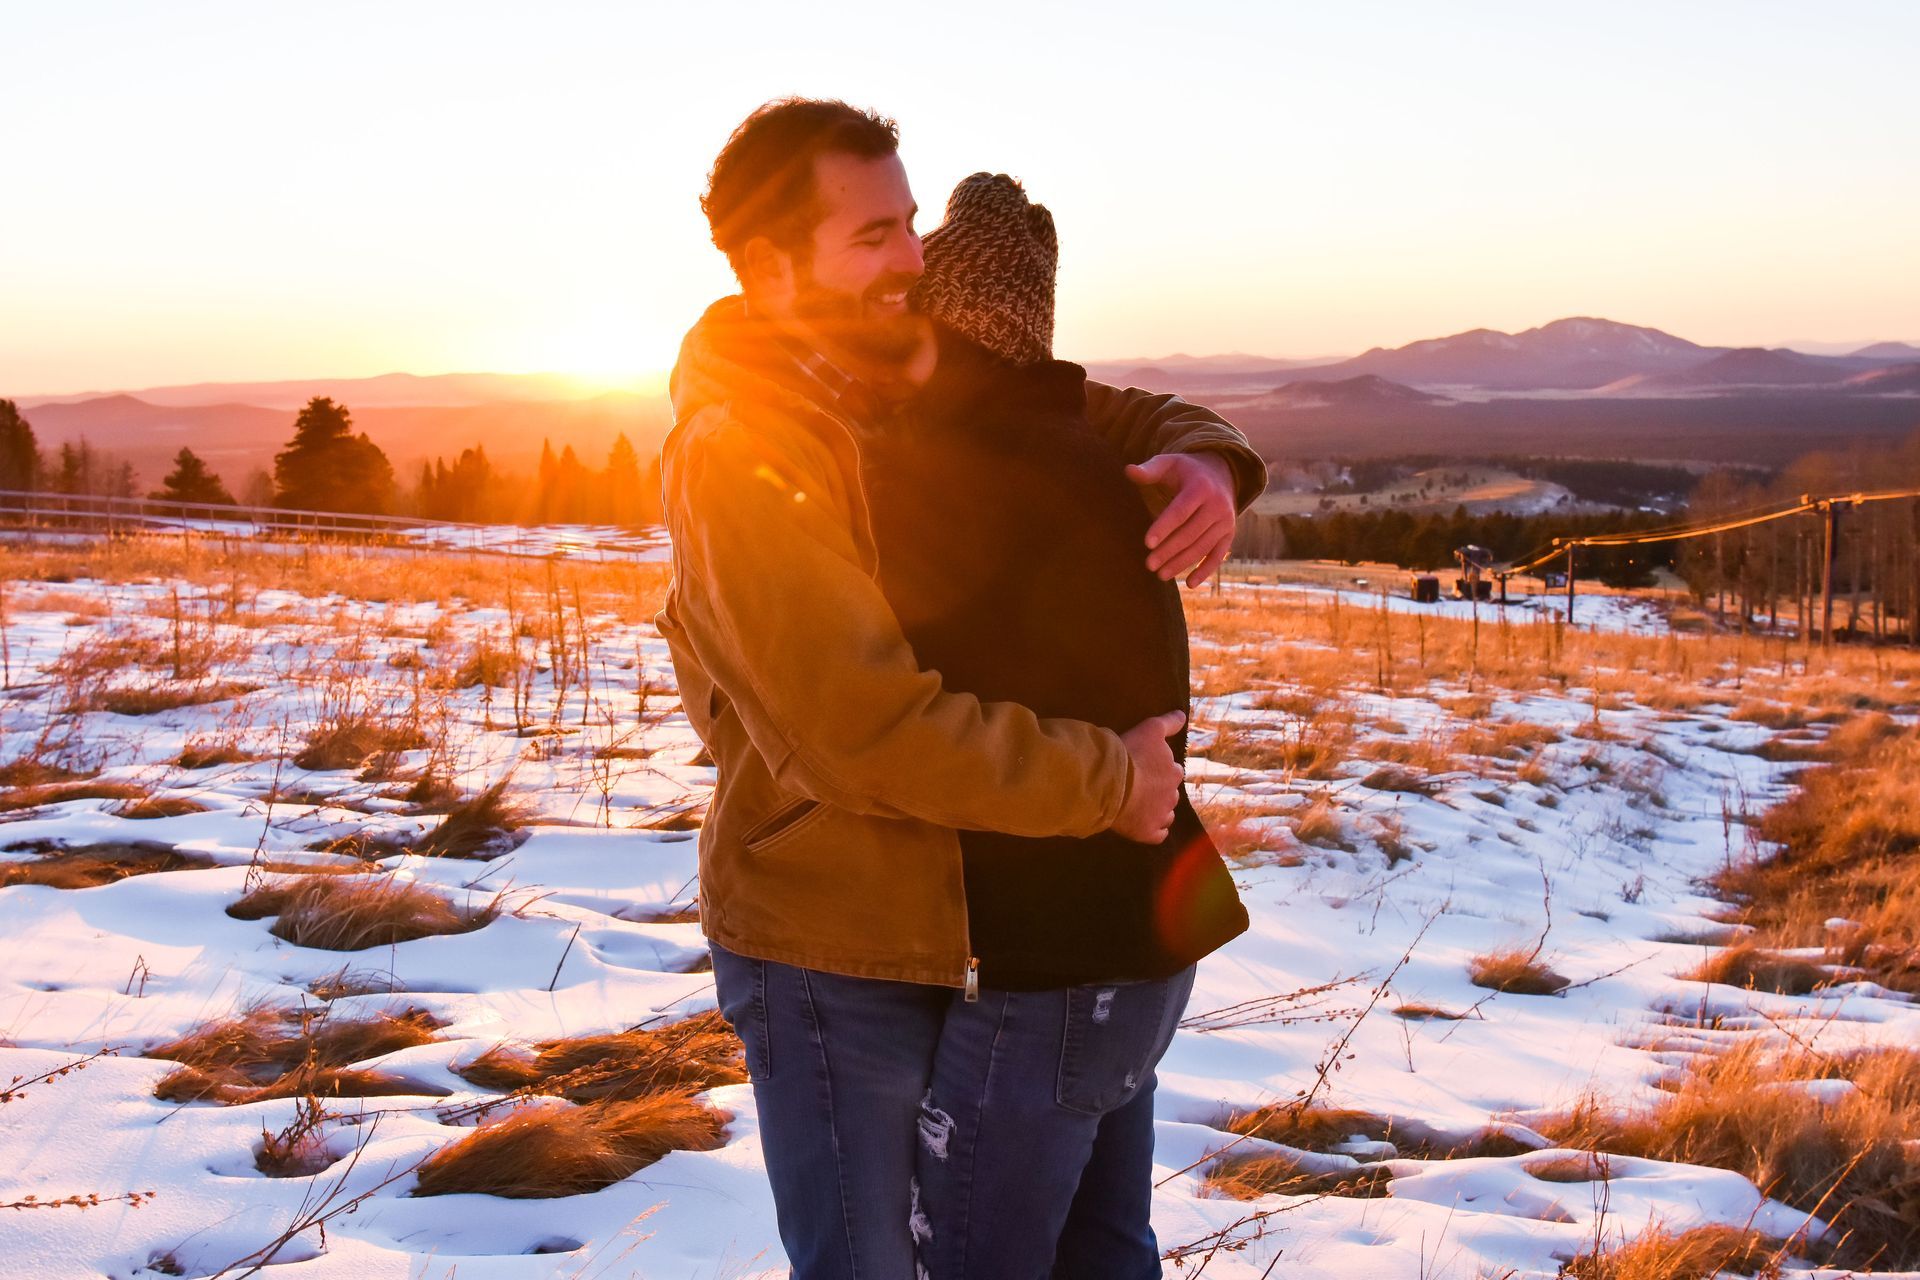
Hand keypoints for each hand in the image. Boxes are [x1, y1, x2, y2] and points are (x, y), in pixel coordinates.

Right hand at [1112, 710, 1185, 842]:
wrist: (1110, 782)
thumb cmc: (1129, 753)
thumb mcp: (1150, 729)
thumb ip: (1168, 722)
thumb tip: (1182, 715)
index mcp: (1173, 772)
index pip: (1171, 771)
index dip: (1157, 769)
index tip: (1144, 767)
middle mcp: (1172, 794)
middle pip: (1169, 792)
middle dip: (1158, 790)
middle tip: (1139, 785)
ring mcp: (1161, 815)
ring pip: (1165, 813)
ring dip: (1156, 809)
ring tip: (1139, 804)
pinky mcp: (1149, 832)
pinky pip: (1158, 834)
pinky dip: (1153, 830)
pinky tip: (1142, 824)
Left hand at [1125, 452, 1236, 587]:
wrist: (1220, 474)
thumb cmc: (1186, 471)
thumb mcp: (1169, 463)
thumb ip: (1149, 469)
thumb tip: (1128, 470)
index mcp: (1201, 487)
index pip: (1181, 511)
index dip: (1164, 527)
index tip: (1147, 543)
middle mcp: (1218, 505)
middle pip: (1191, 533)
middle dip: (1169, 550)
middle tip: (1149, 564)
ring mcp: (1226, 521)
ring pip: (1202, 547)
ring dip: (1182, 563)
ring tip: (1161, 575)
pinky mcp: (1229, 534)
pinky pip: (1218, 555)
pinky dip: (1205, 570)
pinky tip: (1190, 583)